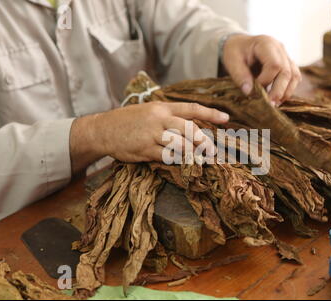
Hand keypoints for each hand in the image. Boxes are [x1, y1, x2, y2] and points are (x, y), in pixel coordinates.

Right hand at [70, 102, 229, 173]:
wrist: (104, 130)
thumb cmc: (128, 121)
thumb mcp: (149, 111)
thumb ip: (169, 117)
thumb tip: (192, 128)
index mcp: (162, 108)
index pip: (191, 109)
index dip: (211, 113)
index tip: (226, 119)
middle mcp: (159, 120)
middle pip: (189, 129)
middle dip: (204, 141)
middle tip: (212, 150)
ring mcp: (152, 135)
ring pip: (180, 145)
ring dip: (192, 154)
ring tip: (199, 159)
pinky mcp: (145, 150)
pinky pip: (167, 157)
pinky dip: (176, 161)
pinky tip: (181, 163)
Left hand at [222, 34, 301, 106]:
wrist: (240, 45)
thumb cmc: (235, 52)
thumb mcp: (232, 61)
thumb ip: (240, 76)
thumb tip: (250, 93)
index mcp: (266, 43)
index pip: (274, 65)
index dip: (266, 80)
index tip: (254, 89)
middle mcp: (280, 48)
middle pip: (287, 72)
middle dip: (278, 91)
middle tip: (269, 105)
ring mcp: (286, 56)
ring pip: (294, 76)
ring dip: (286, 92)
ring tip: (274, 104)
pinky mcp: (288, 65)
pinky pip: (294, 78)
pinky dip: (287, 90)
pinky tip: (277, 99)